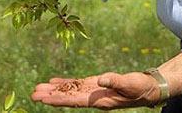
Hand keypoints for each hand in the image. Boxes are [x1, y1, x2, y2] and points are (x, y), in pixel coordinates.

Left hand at [31, 72, 160, 109]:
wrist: (148, 88)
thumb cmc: (140, 87)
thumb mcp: (129, 83)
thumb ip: (115, 81)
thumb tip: (101, 79)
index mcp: (99, 100)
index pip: (74, 101)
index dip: (58, 100)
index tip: (44, 99)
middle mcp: (93, 98)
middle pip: (67, 97)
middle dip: (50, 96)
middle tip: (33, 94)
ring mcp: (93, 91)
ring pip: (69, 91)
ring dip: (53, 90)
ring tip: (37, 89)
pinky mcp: (95, 85)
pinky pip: (76, 85)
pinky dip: (64, 83)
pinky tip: (53, 82)